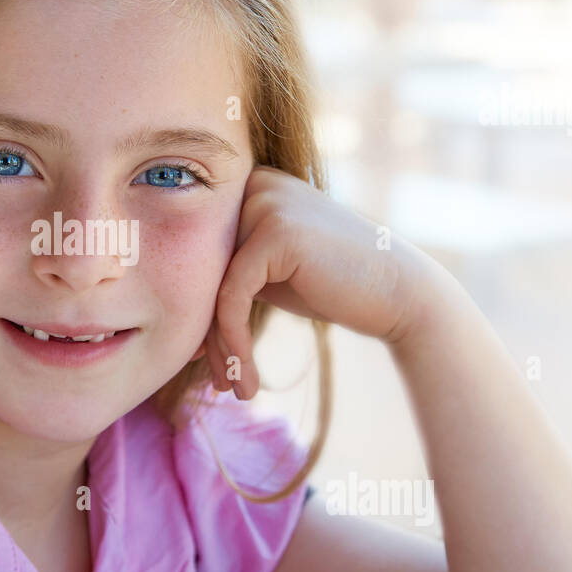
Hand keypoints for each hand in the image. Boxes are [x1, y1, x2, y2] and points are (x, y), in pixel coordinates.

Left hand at [200, 164, 435, 398]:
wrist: (400, 293)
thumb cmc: (334, 287)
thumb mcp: (267, 276)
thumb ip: (223, 278)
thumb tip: (172, 312)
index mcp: (247, 185)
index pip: (200, 253)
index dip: (198, 311)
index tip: (207, 362)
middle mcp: (252, 183)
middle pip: (201, 269)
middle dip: (205, 332)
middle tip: (218, 382)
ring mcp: (264, 201)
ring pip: (211, 287)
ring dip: (218, 346)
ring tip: (232, 388)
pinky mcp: (274, 230)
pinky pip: (230, 297)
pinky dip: (232, 343)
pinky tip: (245, 379)